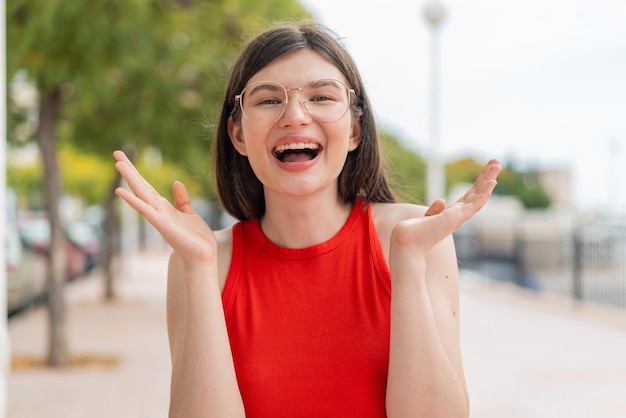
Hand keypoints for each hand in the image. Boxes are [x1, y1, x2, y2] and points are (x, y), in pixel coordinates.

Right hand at [113, 150, 216, 270]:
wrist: (203, 258)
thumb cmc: (195, 239)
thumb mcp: (189, 214)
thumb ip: (181, 200)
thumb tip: (176, 182)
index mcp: (163, 208)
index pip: (147, 186)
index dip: (136, 172)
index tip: (124, 157)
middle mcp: (158, 211)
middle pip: (141, 187)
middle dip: (129, 170)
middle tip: (116, 152)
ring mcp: (159, 218)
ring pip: (142, 195)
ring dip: (130, 180)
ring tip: (118, 164)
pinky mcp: (163, 226)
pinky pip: (147, 211)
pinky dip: (134, 201)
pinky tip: (121, 192)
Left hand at [392, 159, 500, 253]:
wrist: (409, 241)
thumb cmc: (415, 232)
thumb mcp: (427, 218)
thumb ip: (435, 210)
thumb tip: (442, 200)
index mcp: (453, 215)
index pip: (470, 196)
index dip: (479, 184)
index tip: (487, 171)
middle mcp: (459, 215)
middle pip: (477, 193)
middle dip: (487, 177)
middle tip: (497, 162)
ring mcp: (461, 216)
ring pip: (480, 196)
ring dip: (489, 180)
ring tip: (497, 165)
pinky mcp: (458, 217)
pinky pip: (476, 203)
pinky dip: (485, 192)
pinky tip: (492, 181)